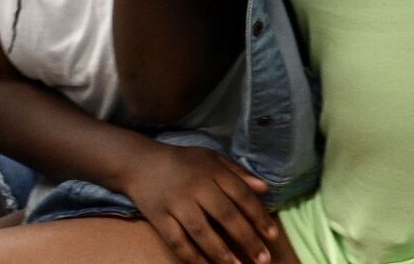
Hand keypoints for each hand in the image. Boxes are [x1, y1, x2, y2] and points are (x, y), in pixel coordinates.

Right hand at [117, 143, 279, 263]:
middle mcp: (197, 188)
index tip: (273, 235)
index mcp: (213, 172)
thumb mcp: (213, 158)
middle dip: (246, 239)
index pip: (241, 195)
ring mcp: (176, 204)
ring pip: (202, 232)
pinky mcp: (158, 218)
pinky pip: (176, 241)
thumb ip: (238, 173)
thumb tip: (265, 188)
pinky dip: (191, 256)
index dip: (258, 216)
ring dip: (221, 252)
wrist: (140, 163)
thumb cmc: (183, 161)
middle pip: (226, 216)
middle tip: (263, 259)